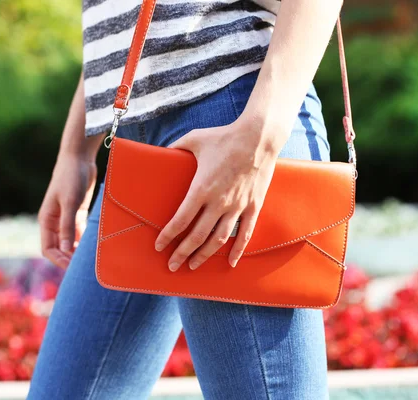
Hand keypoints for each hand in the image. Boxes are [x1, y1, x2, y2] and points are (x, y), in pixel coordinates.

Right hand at [38, 153, 96, 268]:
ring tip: (91, 259)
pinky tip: (95, 246)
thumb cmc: (71, 178)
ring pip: (70, 241)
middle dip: (69, 258)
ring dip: (78, 250)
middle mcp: (54, 222)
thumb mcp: (70, 203)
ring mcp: (66, 218)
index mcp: (47, 220)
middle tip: (84, 268)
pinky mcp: (77, 213)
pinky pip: (79, 232)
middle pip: (59, 248)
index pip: (48, 249)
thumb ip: (67, 226)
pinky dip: (85, 239)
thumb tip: (65, 250)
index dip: (59, 260)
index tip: (73, 267)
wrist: (79, 158)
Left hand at [154, 117, 286, 270]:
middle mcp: (218, 202)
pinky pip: (245, 233)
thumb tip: (161, 152)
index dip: (168, 236)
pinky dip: (238, 250)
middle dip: (182, 253)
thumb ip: (175, 148)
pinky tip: (230, 262)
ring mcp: (237, 206)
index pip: (180, 220)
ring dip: (204, 255)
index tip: (159, 246)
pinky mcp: (253, 206)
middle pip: (197, 235)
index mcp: (201, 188)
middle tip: (172, 265)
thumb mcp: (194, 139)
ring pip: (218, 239)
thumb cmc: (224, 137)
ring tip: (193, 265)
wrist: (259, 137)